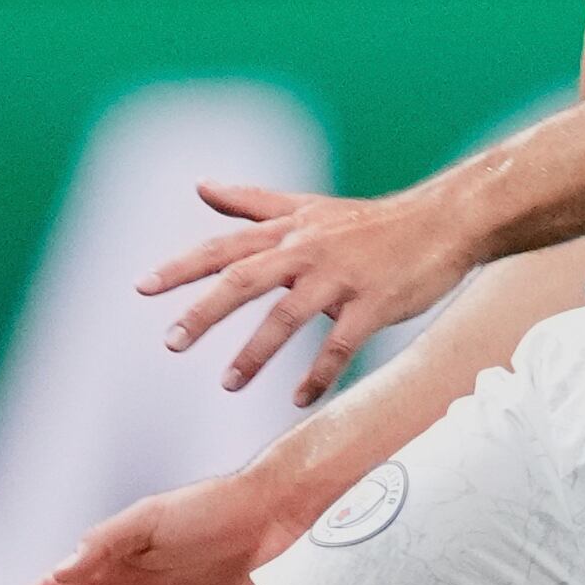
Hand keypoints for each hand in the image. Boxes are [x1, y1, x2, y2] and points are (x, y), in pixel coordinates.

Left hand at [145, 178, 482, 406]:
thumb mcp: (307, 206)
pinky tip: (300, 398)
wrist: (442, 222)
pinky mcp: (373, 304)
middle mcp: (307, 251)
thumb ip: (251, 202)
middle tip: (171, 343)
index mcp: (288, 231)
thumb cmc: (371, 221)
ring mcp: (340, 278)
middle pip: (243, 280)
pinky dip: (319, 374)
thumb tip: (201, 187)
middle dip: (204, 313)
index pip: (223, 248)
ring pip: (286, 317)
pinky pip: (339, 345)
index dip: (181, 267)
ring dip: (255, 352)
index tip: (142, 288)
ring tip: (228, 383)